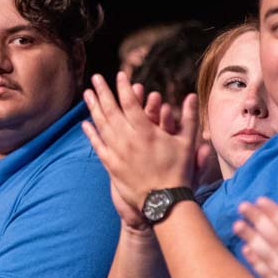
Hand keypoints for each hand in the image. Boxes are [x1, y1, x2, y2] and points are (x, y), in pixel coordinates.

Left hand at [82, 72, 198, 211]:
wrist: (164, 202)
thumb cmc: (179, 172)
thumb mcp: (187, 143)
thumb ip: (189, 117)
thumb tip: (193, 95)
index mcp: (146, 132)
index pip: (131, 104)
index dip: (125, 88)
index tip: (120, 75)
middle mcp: (128, 140)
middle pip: (111, 110)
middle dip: (103, 92)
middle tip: (95, 78)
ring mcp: (118, 153)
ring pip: (102, 125)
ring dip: (94, 108)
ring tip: (87, 94)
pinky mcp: (112, 165)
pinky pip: (98, 146)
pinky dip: (91, 134)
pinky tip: (85, 124)